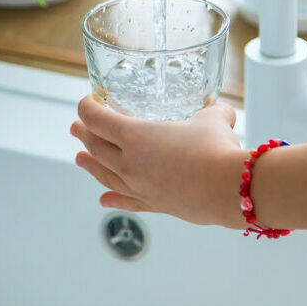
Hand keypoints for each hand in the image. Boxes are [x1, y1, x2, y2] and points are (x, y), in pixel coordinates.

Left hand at [71, 95, 246, 227]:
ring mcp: (140, 187)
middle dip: (84, 134)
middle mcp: (131, 163)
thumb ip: (212, 111)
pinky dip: (113, 198)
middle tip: (77, 127)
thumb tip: (221, 111)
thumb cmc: (217, 148)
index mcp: (137, 136)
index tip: (89, 101)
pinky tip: (103, 199)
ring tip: (79, 159)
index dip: (88, 107)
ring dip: (90, 164)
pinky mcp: (156, 204)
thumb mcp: (214, 118)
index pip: (99, 119)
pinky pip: (126, 200)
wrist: (229, 188)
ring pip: (105, 175)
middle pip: (96, 147)